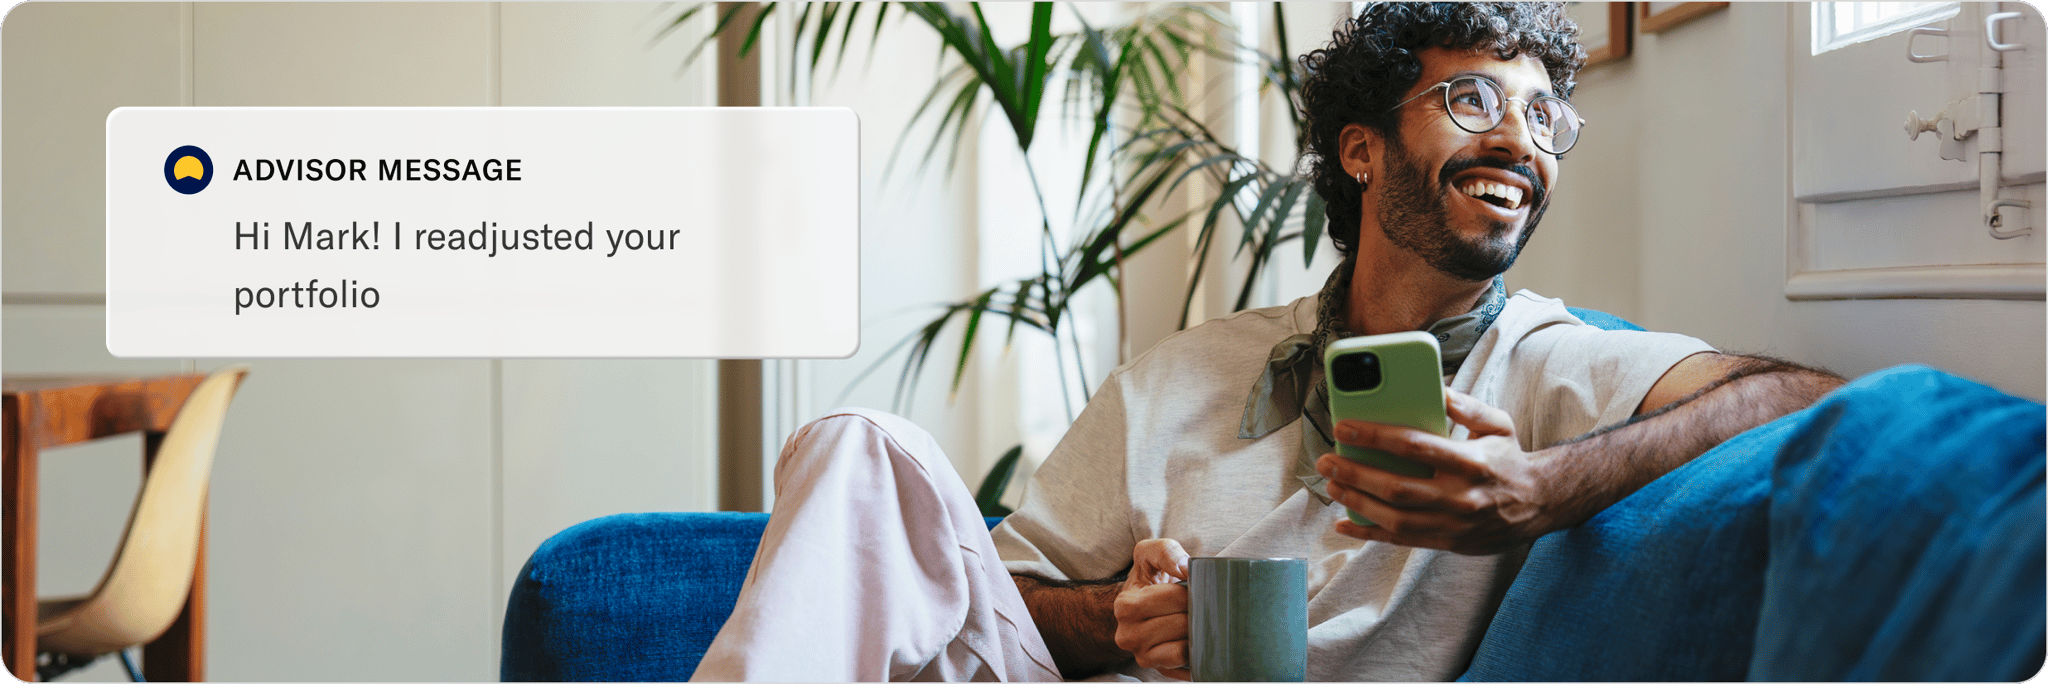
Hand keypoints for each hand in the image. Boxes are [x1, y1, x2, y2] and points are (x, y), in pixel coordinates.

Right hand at [1112, 538, 1192, 680]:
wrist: (1138, 607)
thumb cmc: (1148, 580)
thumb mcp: (1149, 555)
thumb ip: (1165, 551)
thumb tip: (1185, 568)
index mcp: (1126, 606)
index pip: (1174, 598)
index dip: (1190, 590)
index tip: (1190, 586)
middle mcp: (1128, 636)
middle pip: (1181, 624)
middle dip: (1195, 611)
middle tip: (1197, 603)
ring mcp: (1142, 657)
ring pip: (1183, 648)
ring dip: (1196, 632)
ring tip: (1194, 619)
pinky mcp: (1158, 670)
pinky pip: (1185, 665)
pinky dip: (1195, 652)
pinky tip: (1194, 639)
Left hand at [1316, 388, 1552, 554]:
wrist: (1540, 504)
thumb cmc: (1509, 459)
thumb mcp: (1498, 425)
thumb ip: (1465, 406)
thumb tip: (1432, 388)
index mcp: (1471, 462)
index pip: (1415, 447)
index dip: (1376, 436)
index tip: (1344, 427)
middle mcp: (1461, 497)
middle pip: (1398, 487)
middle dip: (1356, 473)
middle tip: (1326, 460)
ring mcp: (1453, 525)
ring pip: (1395, 519)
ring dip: (1357, 502)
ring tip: (1331, 485)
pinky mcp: (1447, 543)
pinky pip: (1401, 542)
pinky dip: (1368, 534)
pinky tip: (1343, 524)